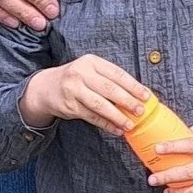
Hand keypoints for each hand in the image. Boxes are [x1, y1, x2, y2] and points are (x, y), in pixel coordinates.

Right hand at [20, 56, 149, 134]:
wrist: (46, 87)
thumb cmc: (76, 79)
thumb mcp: (90, 70)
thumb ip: (110, 78)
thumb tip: (137, 93)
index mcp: (91, 62)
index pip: (117, 74)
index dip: (133, 85)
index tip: (146, 96)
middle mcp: (81, 74)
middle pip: (109, 89)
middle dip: (128, 101)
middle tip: (140, 111)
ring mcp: (74, 90)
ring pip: (100, 105)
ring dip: (117, 116)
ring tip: (130, 124)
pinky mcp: (69, 106)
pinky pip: (91, 117)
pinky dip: (105, 124)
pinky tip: (116, 129)